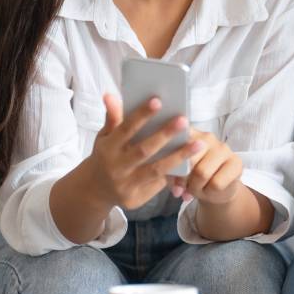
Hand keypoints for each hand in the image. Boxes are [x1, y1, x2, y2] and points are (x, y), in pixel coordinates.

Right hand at [85, 94, 203, 209]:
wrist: (94, 190)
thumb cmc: (105, 155)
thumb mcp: (105, 137)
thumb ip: (112, 118)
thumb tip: (110, 95)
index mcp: (107, 149)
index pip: (125, 129)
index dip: (141, 115)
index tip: (158, 100)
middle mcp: (116, 167)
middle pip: (144, 150)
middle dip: (165, 135)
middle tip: (183, 120)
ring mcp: (125, 185)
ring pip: (156, 170)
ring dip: (179, 157)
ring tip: (199, 144)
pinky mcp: (135, 199)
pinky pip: (159, 183)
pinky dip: (174, 173)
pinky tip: (190, 162)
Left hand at [168, 129, 242, 205]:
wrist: (216, 188)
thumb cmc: (193, 177)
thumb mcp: (178, 173)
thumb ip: (172, 174)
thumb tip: (176, 189)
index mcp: (190, 133)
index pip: (178, 140)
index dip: (172, 157)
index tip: (166, 168)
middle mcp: (207, 136)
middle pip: (189, 159)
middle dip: (183, 179)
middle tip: (183, 187)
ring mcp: (223, 148)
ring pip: (202, 173)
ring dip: (196, 188)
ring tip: (196, 190)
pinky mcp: (236, 162)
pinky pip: (216, 183)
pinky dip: (209, 193)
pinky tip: (210, 190)